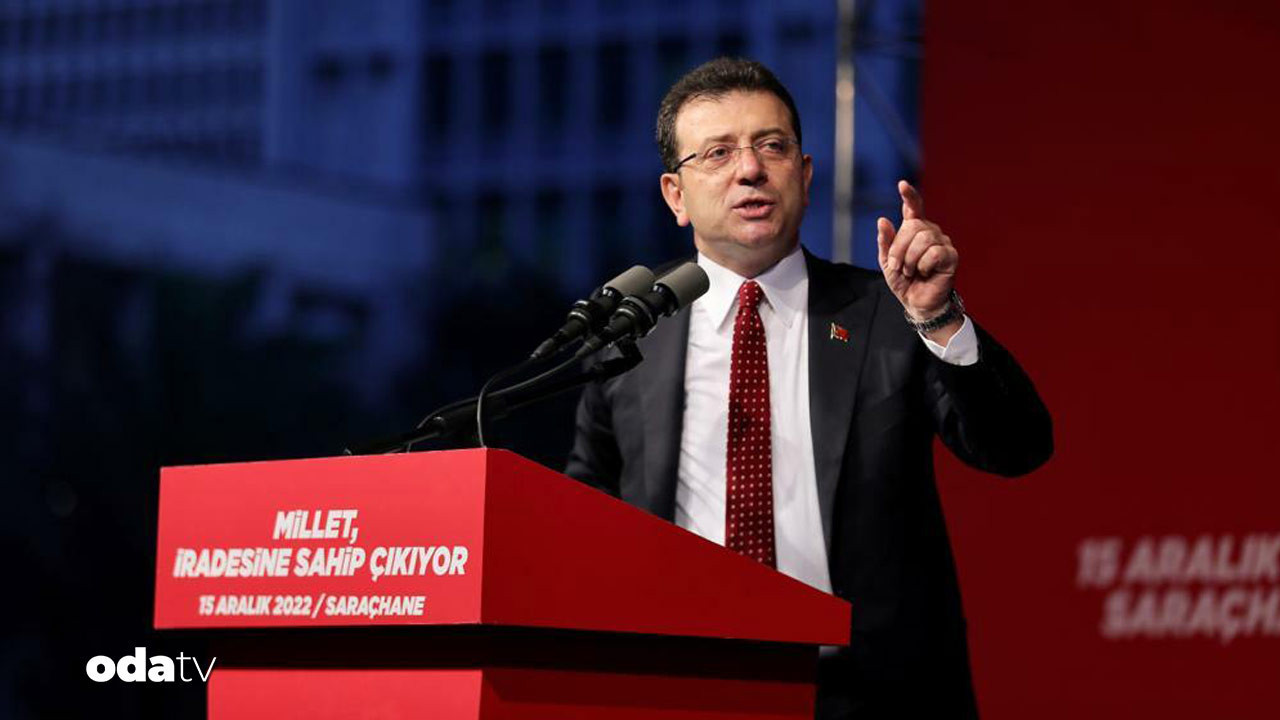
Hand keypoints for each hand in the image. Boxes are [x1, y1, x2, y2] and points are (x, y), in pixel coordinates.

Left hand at [876, 180, 959, 321]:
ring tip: (911, 271)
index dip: (909, 196)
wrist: (916, 302)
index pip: (914, 207)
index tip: (902, 184)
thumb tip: (883, 220)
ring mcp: (942, 242)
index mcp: (914, 230)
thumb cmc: (904, 281)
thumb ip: (885, 242)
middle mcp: (930, 232)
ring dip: (910, 259)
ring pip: (923, 239)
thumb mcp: (887, 262)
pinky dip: (923, 265)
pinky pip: (934, 253)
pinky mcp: (951, 256)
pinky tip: (925, 273)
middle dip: (899, 249)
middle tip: (898, 266)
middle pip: (913, 226)